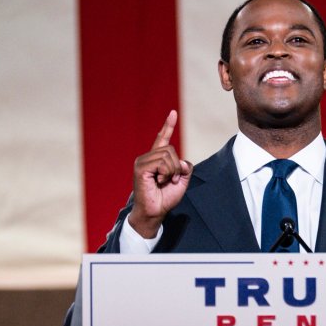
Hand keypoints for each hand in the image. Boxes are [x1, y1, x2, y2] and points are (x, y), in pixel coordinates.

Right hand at [127, 110, 192, 237]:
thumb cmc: (165, 198)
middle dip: (177, 166)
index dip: (168, 126)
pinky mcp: (141, 168)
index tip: (173, 113)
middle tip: (172, 180)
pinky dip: (166, 173)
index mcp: (156, 159)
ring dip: (172, 171)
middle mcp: (147, 158)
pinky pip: (162, 163)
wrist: (155, 212)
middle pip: (170, 149)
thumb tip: (182, 161)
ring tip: (164, 182)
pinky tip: (159, 181)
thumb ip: (185, 168)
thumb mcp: (181, 181)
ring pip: (168, 155)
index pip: (162, 138)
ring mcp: (142, 162)